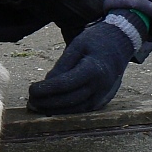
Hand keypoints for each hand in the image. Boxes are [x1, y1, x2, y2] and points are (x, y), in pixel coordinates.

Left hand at [28, 11, 145, 114]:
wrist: (121, 43)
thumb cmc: (96, 40)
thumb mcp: (77, 45)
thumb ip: (62, 65)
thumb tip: (46, 83)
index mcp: (93, 69)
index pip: (65, 84)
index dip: (46, 89)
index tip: (31, 90)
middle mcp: (100, 86)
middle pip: (70, 100)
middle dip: (48, 103)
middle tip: (30, 102)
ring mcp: (104, 95)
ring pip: (76, 109)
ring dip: (55, 110)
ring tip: (38, 107)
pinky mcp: (103, 99)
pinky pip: (83, 109)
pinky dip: (67, 111)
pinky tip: (52, 109)